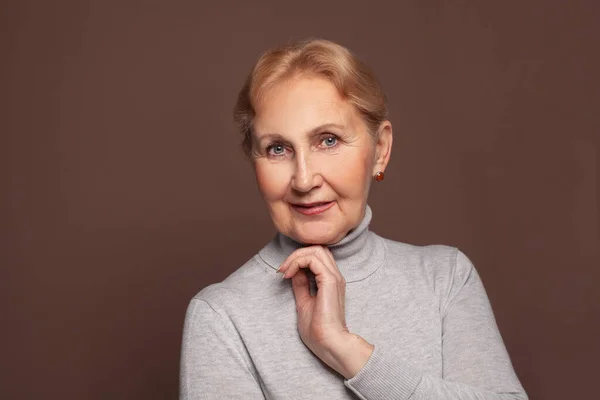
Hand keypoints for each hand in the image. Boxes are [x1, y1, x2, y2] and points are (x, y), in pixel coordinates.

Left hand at [278, 246, 373, 377]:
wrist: (328, 343)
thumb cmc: (318, 330)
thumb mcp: (304, 302)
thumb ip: (301, 286)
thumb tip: (293, 272)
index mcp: (330, 281)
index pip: (317, 256)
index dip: (298, 258)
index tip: (283, 272)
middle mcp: (335, 276)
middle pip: (317, 248)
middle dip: (296, 254)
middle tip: (283, 269)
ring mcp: (334, 277)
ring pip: (316, 250)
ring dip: (296, 257)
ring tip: (285, 271)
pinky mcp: (330, 281)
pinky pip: (313, 260)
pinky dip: (298, 262)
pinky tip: (289, 275)